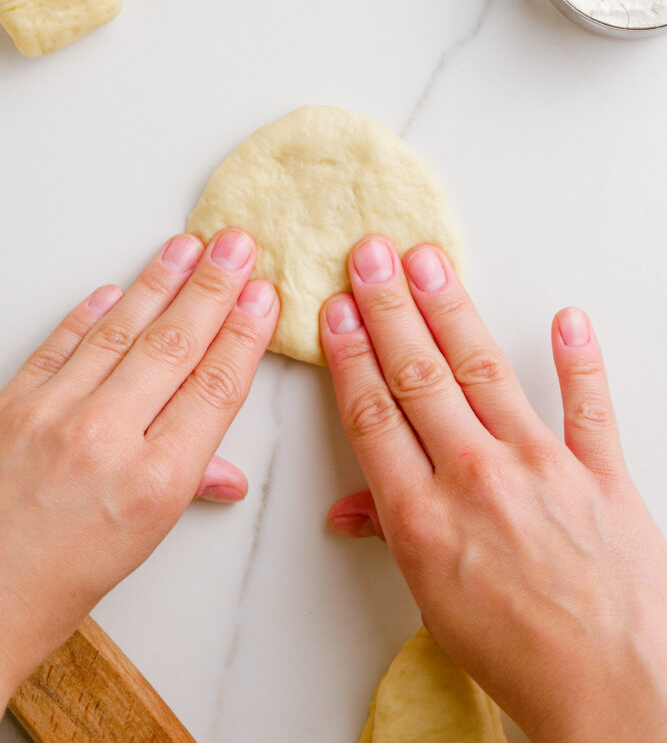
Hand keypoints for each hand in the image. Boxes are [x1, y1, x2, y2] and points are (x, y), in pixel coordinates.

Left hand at [0, 230, 277, 735]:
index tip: (263, 299)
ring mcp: (51, 415)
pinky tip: (116, 289)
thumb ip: (188, 488)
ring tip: (189, 248)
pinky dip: (89, 312)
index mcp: (152, 483)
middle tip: (237, 248)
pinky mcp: (8, 404)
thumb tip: (226, 473)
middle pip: (174, 346)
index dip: (244, 335)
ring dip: (159, 283)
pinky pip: (59, 344)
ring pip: (119, 331)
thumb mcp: (142, 544)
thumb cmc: (56, 585)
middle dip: (212, 288)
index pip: (214, 387)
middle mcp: (104, 439)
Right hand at [321, 236, 666, 742]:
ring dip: (451, 312)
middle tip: (371, 256)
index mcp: (423, 516)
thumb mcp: (433, 601)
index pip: (373, 413)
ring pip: (483, 372)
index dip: (351, 354)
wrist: (610, 690)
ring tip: (429, 263)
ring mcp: (540, 468)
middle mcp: (475, 478)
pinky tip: (565, 318)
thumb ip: (391, 535)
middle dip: (389, 308)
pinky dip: (579, 360)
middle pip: (418, 376)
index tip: (335, 309)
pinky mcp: (600, 472)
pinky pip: (589, 405)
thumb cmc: (517, 652)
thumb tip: (347, 510)